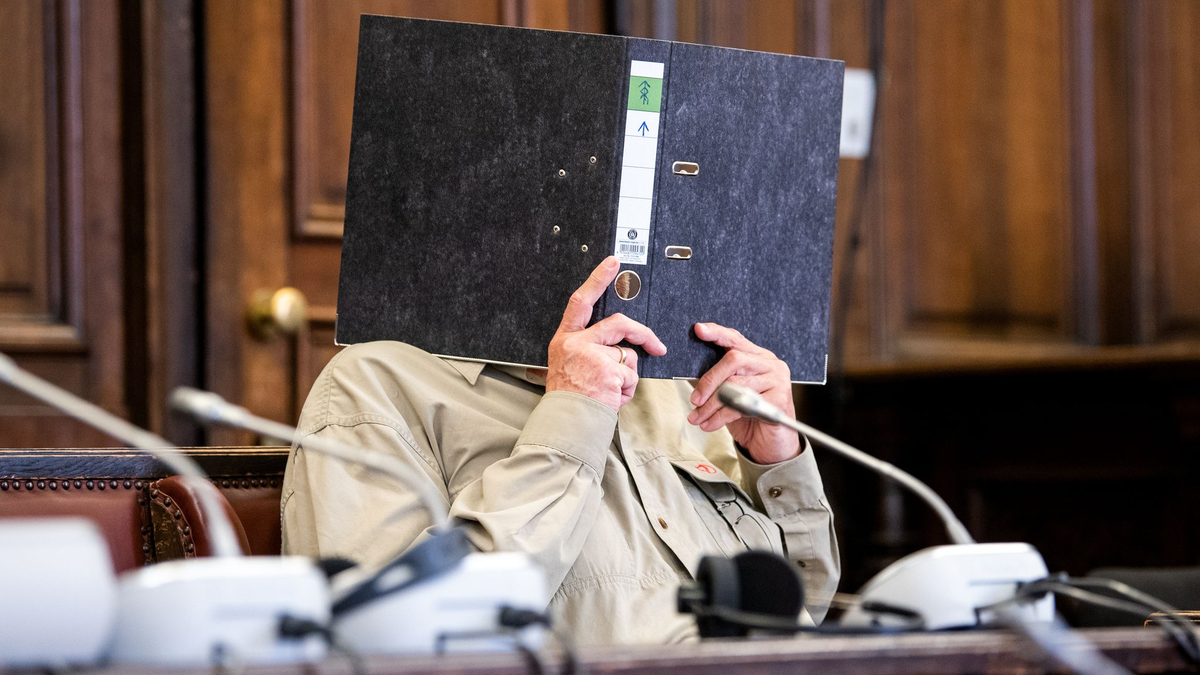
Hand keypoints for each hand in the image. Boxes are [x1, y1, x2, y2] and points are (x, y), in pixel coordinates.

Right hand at [546, 257, 666, 411]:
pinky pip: (631, 375)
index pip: (581, 301)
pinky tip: (610, 398)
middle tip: (657, 346)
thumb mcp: (570, 366)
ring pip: (628, 356)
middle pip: (618, 324)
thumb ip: (591, 349)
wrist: (566, 422)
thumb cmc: (570, 399)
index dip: (598, 279)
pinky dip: (627, 390)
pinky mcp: (608, 370)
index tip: (613, 263)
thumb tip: (624, 347)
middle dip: (642, 334)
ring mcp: (592, 356)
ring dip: (627, 376)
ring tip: (608, 391)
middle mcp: (576, 343)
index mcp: (565, 339)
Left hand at [687, 323, 799, 463]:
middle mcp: (770, 364)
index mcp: (757, 356)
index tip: (698, 329)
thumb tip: (690, 373)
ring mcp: (777, 380)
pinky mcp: (779, 399)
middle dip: (709, 380)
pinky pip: (742, 405)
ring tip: (698, 417)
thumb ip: (717, 379)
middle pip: (733, 360)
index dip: (716, 333)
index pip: (735, 338)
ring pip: (735, 385)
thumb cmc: (750, 415)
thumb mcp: (731, 393)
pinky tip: (710, 424)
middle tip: (694, 400)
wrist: (772, 445)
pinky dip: (720, 417)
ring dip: (711, 405)